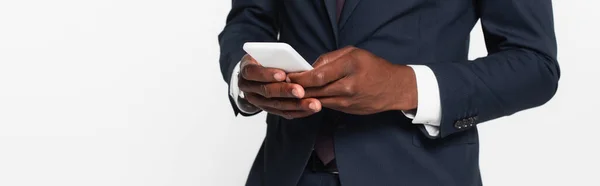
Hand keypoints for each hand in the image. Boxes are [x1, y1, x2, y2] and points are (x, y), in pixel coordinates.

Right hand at [238, 54, 321, 118]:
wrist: (255, 76)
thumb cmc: (265, 61)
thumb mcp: (265, 55)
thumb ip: (276, 59)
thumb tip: (296, 65)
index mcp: (246, 70)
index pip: (253, 72)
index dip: (267, 74)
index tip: (283, 74)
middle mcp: (248, 88)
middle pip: (266, 91)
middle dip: (285, 91)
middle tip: (301, 91)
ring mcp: (257, 101)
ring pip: (277, 105)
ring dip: (296, 105)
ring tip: (313, 104)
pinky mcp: (269, 109)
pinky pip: (283, 113)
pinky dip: (298, 111)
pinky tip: (311, 109)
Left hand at [287, 46, 417, 114]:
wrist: (394, 88)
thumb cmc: (373, 66)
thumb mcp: (353, 53)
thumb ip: (329, 59)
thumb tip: (308, 67)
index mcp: (350, 65)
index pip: (318, 75)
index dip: (300, 77)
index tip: (288, 75)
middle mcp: (349, 85)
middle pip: (316, 89)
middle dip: (298, 87)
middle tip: (283, 85)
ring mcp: (349, 100)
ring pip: (319, 99)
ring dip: (303, 97)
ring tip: (291, 92)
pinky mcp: (348, 110)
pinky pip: (326, 105)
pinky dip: (314, 101)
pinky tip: (306, 97)